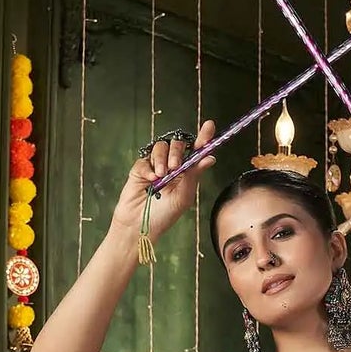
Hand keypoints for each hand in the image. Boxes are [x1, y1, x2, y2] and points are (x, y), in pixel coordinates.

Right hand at [110, 118, 216, 245]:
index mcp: (186, 173)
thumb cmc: (164, 216)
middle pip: (177, 144)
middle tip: (174, 167)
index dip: (203, 137)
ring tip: (160, 176)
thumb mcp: (184, 196)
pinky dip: (148, 167)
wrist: (140, 226)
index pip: (196, 151)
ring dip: (162, 159)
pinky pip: (145, 158)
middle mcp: (172, 166)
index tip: (209, 125)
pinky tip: (150, 179)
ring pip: (161, 147)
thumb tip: (210, 157)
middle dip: (177, 152)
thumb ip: (194, 175)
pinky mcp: (140, 169)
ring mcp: (155, 166)